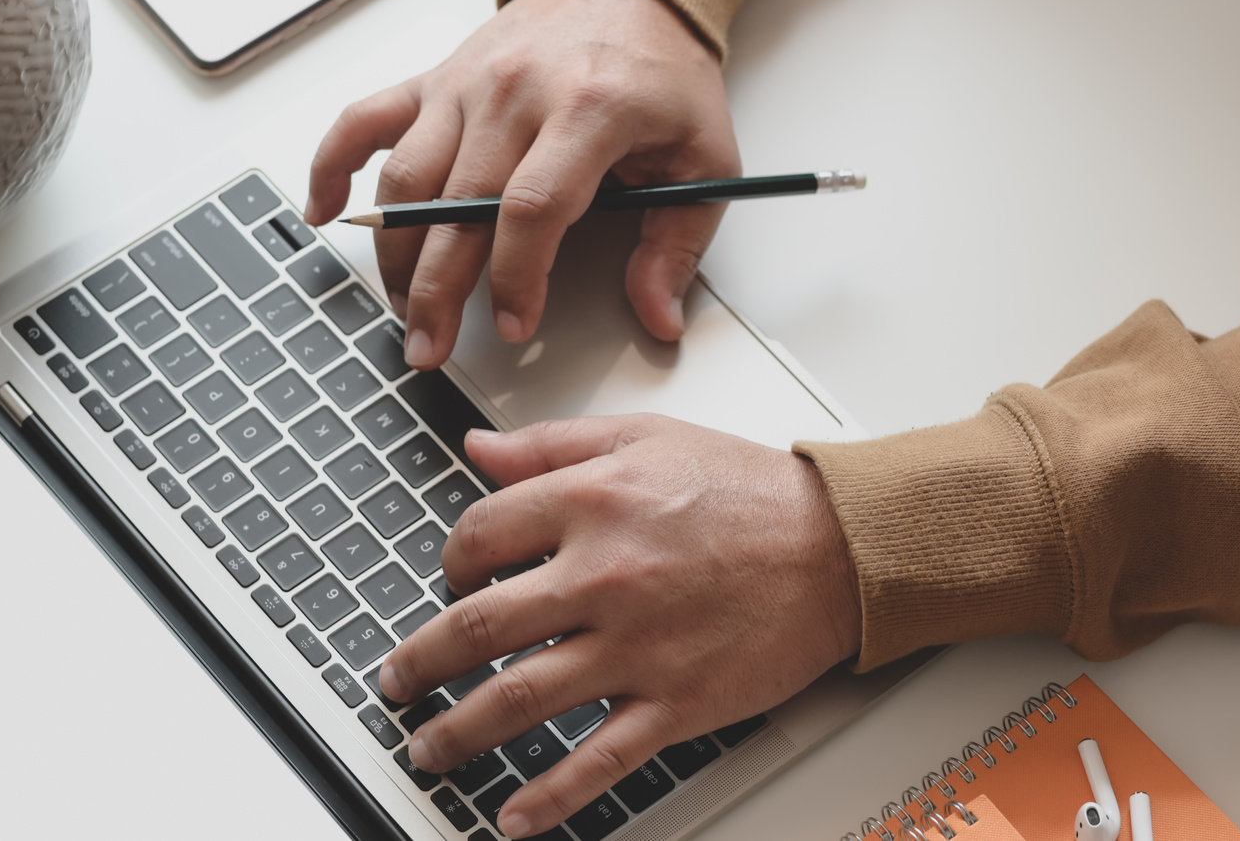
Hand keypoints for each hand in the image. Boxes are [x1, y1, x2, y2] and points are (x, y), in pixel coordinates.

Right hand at [304, 0, 738, 370]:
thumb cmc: (662, 74)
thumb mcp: (704, 156)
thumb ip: (678, 243)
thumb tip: (658, 317)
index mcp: (589, 109)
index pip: (532, 208)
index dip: (515, 277)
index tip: (515, 325)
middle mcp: (515, 92)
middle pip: (457, 205)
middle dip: (438, 290)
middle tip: (432, 348)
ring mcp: (465, 84)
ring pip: (407, 177)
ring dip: (394, 252)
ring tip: (405, 308)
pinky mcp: (434, 78)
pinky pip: (365, 120)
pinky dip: (331, 164)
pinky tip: (323, 211)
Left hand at [378, 415, 861, 837]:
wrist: (842, 546)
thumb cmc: (753, 491)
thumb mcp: (649, 437)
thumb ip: (555, 443)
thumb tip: (479, 449)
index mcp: (593, 502)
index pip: (479, 535)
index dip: (450, 560)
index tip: (449, 579)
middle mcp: (605, 576)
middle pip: (475, 627)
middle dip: (419, 661)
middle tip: (397, 679)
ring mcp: (637, 647)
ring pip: (518, 698)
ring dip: (457, 731)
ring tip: (428, 749)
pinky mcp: (676, 702)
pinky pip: (597, 759)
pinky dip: (548, 795)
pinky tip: (513, 814)